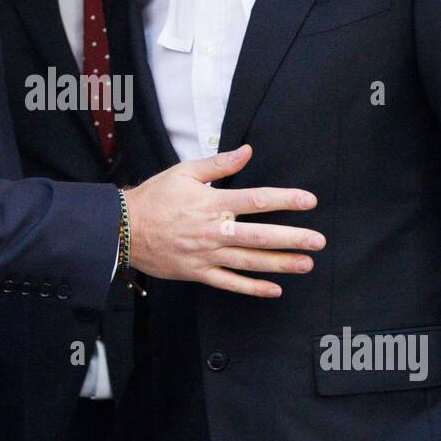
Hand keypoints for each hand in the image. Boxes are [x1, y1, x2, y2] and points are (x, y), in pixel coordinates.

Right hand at [125, 143, 324, 295]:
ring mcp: (206, 254)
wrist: (123, 227)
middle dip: (292, 239)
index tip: (308, 201)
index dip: (285, 200)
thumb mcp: (184, 172)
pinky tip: (275, 289)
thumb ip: (219, 164)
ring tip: (306, 264)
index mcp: (212, 203)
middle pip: (259, 235)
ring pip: (248, 262)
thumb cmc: (154, 197)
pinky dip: (252, 288)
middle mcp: (213, 230)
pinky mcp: (197, 272)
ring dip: (280, 264)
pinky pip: (229, 283)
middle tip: (318, 241)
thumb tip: (247, 151)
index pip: (256, 200)